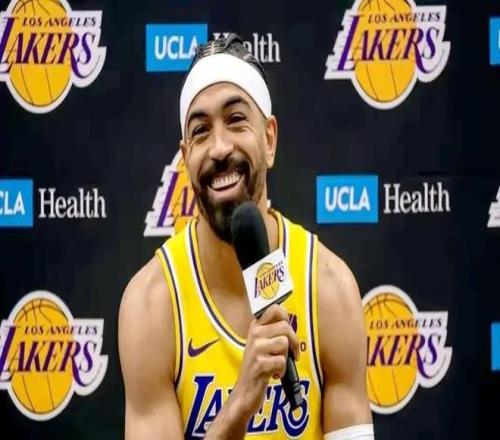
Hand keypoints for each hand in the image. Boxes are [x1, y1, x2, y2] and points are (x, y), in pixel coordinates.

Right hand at [231, 304, 299, 419]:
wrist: (245, 391)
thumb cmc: (258, 366)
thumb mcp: (261, 343)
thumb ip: (272, 329)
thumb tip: (287, 313)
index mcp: (255, 326)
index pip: (275, 308)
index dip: (286, 318)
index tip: (287, 331)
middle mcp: (254, 333)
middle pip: (285, 327)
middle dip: (293, 342)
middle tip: (291, 353)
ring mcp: (255, 348)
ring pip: (284, 343)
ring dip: (286, 357)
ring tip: (278, 364)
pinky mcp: (259, 364)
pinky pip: (282, 361)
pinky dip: (282, 370)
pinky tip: (274, 374)